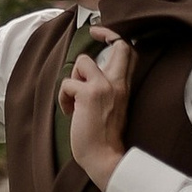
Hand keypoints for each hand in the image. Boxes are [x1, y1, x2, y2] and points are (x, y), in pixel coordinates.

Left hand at [60, 32, 132, 186]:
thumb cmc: (103, 137)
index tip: (102, 34)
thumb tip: (86, 73)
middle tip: (93, 33)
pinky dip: (63, 98)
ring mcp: (104, 87)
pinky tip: (69, 113)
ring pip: (82, 60)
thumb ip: (106, 88)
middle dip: (104, 33)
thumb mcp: (112, 106)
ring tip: (74, 99)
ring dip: (73, 78)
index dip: (116, 37)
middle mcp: (117, 83)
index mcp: (124, 87)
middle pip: (119, 45)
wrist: (104, 159)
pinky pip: (67, 83)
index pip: (129, 51)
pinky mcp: (88, 95)